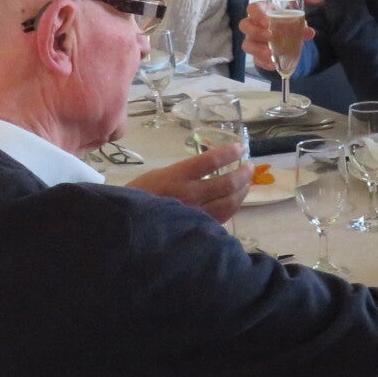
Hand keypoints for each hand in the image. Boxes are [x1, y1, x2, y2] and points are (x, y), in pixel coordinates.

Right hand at [128, 142, 250, 222]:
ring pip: (229, 202)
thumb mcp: (158, 175)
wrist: (128, 226)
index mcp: (176, 176)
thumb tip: (208, 169)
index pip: (210, 161)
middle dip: (243, 174)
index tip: (241, 147)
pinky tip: (236, 201)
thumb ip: (184, 172)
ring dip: (242, 191)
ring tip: (246, 183)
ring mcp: (195, 214)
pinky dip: (233, 207)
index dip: (230, 153)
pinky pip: (223, 217)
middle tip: (249, 167)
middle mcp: (189, 195)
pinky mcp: (198, 229)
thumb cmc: (139, 196)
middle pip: (226, 183)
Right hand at [239, 0, 315, 74]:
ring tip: (271, 54)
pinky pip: (255, 59)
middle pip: (244, 25)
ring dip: (258, 50)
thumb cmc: (285, 23)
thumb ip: (301, 26)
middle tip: (270, 36)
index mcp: (262, 12)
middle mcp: (253, 25)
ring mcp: (252, 40)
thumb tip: (310, 32)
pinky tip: (274, 65)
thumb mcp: (294, 22)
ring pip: (247, 44)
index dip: (256, 14)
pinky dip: (264, 63)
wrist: (285, 35)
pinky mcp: (256, 54)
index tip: (266, 22)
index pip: (252, 8)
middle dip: (256, 31)